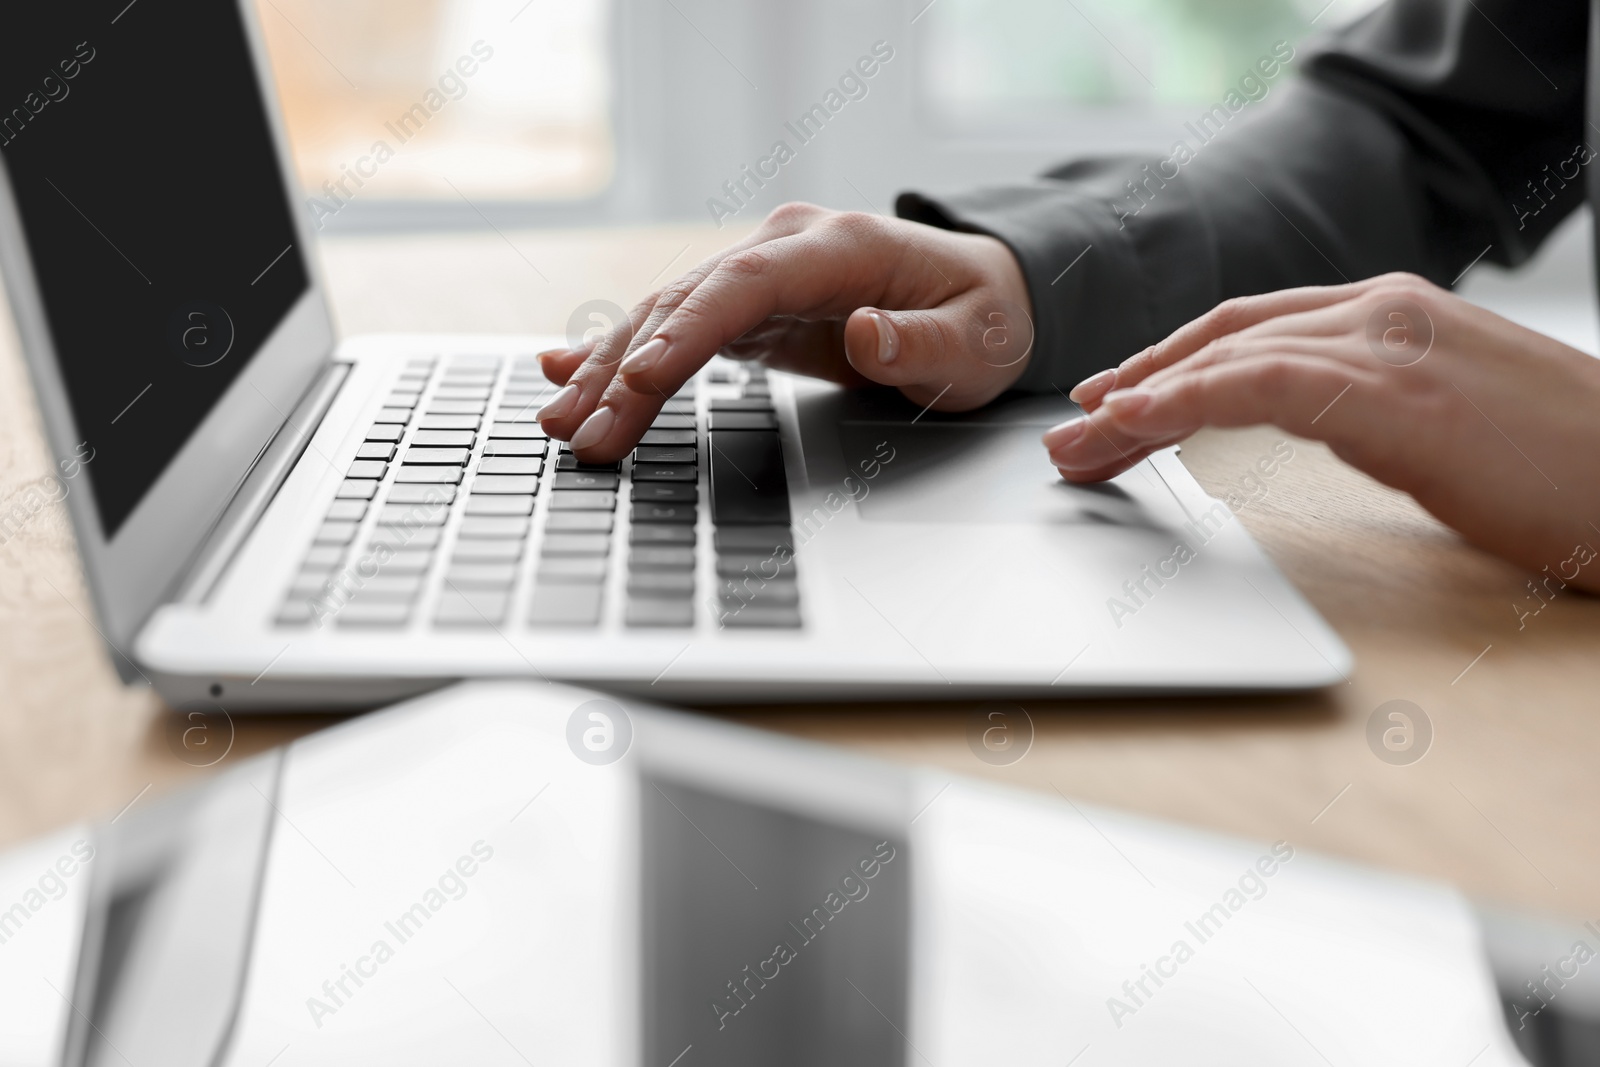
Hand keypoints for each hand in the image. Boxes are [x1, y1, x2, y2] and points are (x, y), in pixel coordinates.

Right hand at [535, 202, 1034, 460]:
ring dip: (608, 369)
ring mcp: (762, 272)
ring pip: (666, 314)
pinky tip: (564, 371)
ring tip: (559, 421)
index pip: (744, 287)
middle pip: (687, 303)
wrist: (985, 295)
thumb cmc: (984, 320)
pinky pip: (675, 327)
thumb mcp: (977, 344)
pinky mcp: (749, 305)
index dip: (684, 332)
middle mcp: (787, 248)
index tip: (636, 379)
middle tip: (581, 434)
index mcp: (839, 248)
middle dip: (625, 369)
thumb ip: (922, 343)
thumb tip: (865, 333)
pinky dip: (622, 353)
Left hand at [1043, 273, 1599, 590]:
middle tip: (1071, 432)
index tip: (1112, 404)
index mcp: (1393, 316)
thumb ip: (1369, 404)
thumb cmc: (1560, 467)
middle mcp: (1383, 313)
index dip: (1170, 364)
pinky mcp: (1395, 394)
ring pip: (1225, 355)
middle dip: (1136, 384)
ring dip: (1138, 402)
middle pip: (1222, 337)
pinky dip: (1185, 399)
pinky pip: (1259, 383)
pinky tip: (1136, 423)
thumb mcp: (1446, 422)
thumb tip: (1304, 420)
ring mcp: (1390, 346)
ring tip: (1078, 444)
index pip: (1251, 329)